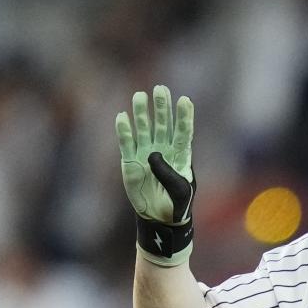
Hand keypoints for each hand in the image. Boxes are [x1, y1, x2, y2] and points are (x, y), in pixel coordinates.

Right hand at [116, 85, 194, 224]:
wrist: (160, 218)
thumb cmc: (176, 204)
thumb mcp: (179, 190)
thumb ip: (168, 172)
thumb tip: (152, 153)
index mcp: (180, 155)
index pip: (183, 132)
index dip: (184, 116)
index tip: (185, 100)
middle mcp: (163, 150)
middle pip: (163, 124)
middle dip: (162, 107)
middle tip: (160, 89)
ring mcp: (146, 154)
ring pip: (144, 129)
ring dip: (142, 113)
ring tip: (140, 96)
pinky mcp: (131, 162)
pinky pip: (127, 143)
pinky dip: (124, 131)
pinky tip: (122, 117)